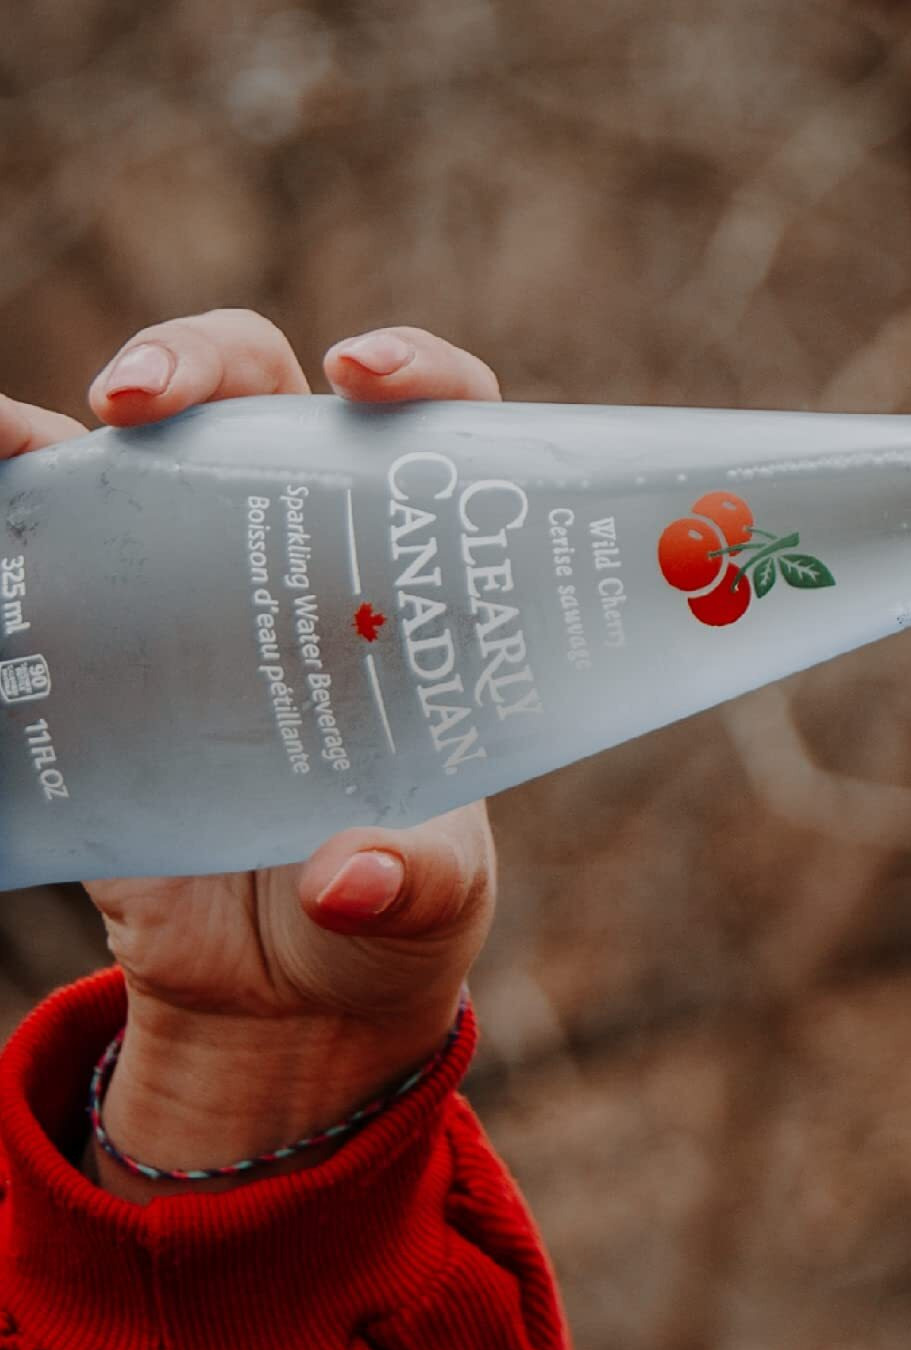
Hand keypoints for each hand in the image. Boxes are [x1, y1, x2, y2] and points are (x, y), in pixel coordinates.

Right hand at [0, 312, 509, 1192]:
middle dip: (198, 361)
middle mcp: (302, 552)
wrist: (279, 988)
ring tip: (13, 438)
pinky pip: (29, 536)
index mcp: (413, 589)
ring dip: (65, 414)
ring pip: (127, 444)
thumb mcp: (430, 905)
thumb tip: (348, 880)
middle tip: (147, 402)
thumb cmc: (387, 915)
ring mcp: (187, 579)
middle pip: (254, 393)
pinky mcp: (94, 631)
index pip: (428, 436)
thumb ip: (410, 887)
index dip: (412, 372)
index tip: (369, 378)